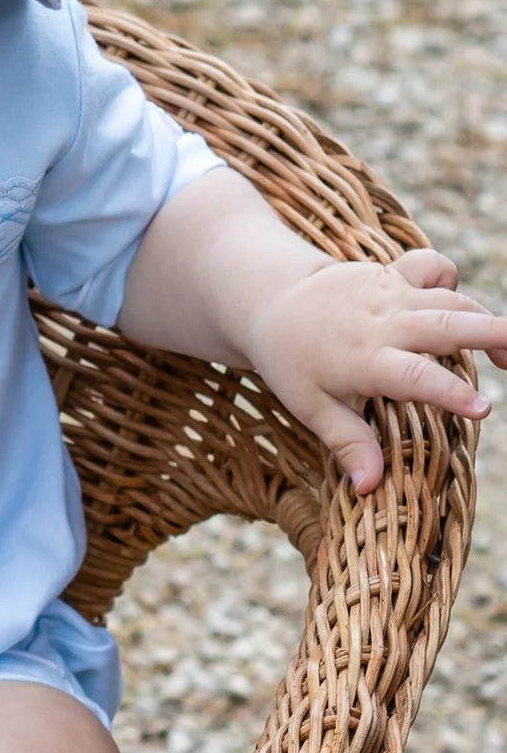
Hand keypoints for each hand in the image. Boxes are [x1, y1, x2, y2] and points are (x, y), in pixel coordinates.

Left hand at [242, 247, 506, 492]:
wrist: (268, 302)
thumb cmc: (291, 362)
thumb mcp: (310, 406)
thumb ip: (346, 443)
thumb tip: (369, 487)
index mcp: (363, 359)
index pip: (415, 376)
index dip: (451, 393)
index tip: (484, 409)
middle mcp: (382, 322)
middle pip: (447, 324)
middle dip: (492, 336)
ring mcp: (388, 292)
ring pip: (449, 298)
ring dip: (484, 318)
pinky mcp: (391, 272)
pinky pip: (431, 265)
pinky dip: (450, 278)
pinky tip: (455, 306)